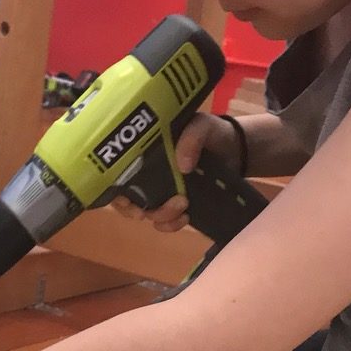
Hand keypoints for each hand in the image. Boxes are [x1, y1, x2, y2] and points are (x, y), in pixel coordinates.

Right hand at [110, 113, 238, 233]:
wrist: (235, 148)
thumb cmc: (210, 132)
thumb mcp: (201, 125)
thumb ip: (192, 138)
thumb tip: (182, 166)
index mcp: (143, 154)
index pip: (116, 176)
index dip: (115, 192)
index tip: (127, 200)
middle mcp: (147, 175)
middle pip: (126, 201)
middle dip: (135, 210)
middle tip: (148, 210)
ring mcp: (161, 192)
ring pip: (147, 213)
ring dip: (160, 216)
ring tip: (183, 205)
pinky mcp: (176, 205)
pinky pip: (165, 223)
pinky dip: (171, 225)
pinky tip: (186, 218)